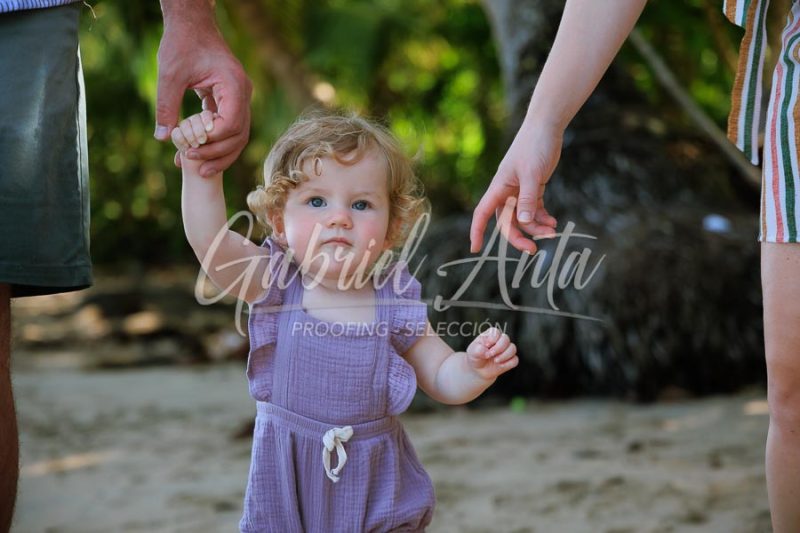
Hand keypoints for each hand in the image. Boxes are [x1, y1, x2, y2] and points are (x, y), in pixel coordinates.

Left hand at [155, 17, 251, 176]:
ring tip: (199, 171)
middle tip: (192, 163)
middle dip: (217, 154)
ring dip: (220, 155)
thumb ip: (167, 106)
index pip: (232, 122)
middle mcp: (243, 94)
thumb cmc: (182, 43)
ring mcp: (240, 99)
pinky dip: (216, 144)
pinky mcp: (231, 102)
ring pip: (238, 137)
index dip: (213, 139)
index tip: (190, 145)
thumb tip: (163, 138)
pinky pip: (230, 130)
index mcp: (234, 84)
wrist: (191, 25)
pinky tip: (198, 155)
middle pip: (239, 135)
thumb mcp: (169, 74)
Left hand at [465, 327, 518, 380]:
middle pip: (506, 339)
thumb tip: (486, 350)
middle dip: (498, 348)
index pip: (496, 332)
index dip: (492, 339)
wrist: (478, 370)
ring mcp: (507, 350)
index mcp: (491, 335)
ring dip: (504, 356)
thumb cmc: (475, 357)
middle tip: (489, 355)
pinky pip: (515, 360)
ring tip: (495, 361)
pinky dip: (507, 364)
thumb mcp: (472, 352)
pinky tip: (500, 365)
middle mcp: (500, 340)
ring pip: (513, 348)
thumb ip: (478, 349)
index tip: (486, 346)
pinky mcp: (511, 360)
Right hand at [470, 119, 560, 254]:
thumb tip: (523, 223)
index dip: (477, 231)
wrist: (546, 127)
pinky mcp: (533, 188)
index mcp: (499, 187)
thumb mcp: (533, 174)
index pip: (482, 213)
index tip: (475, 248)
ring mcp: (520, 191)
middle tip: (533, 250)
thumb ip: (528, 199)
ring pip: (523, 218)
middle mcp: (506, 191)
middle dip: (519, 237)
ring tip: (553, 231)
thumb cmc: (535, 146)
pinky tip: (553, 222)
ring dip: (536, 228)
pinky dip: (542, 218)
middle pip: (506, 222)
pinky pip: (534, 210)